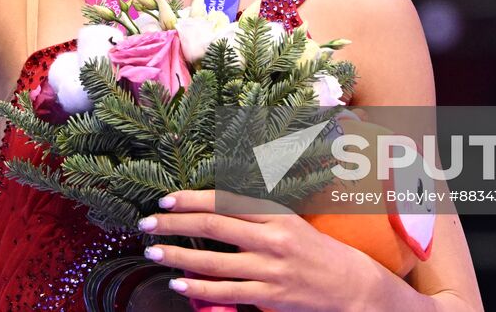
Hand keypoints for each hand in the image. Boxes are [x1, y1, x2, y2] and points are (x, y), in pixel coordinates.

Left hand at [139, 190, 391, 311]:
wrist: (349, 284)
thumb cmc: (313, 249)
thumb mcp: (288, 221)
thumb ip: (254, 213)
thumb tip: (212, 204)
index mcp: (275, 214)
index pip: (225, 201)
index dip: (192, 199)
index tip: (166, 200)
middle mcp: (271, 238)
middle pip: (213, 226)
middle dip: (175, 224)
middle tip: (146, 223)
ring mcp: (270, 269)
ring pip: (213, 262)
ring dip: (178, 256)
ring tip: (153, 251)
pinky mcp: (269, 296)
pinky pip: (225, 292)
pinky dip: (198, 287)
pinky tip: (178, 283)